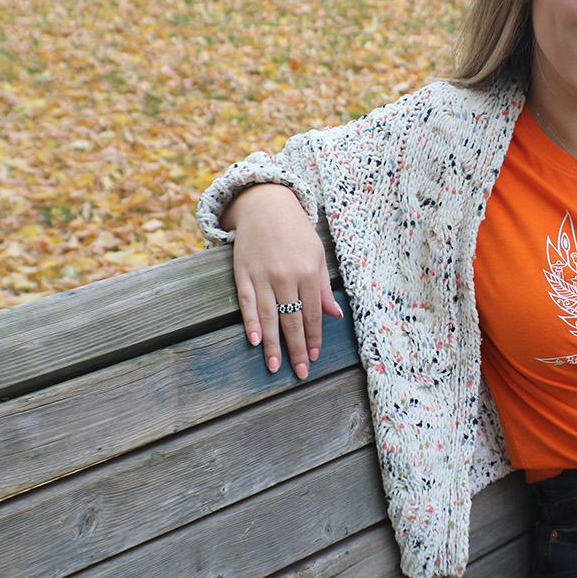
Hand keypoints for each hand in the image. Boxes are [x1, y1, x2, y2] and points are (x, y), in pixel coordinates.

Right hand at [222, 184, 342, 377]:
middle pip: (292, 320)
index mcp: (307, 272)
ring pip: (269, 316)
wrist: (266, 205)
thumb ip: (322, 287)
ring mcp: (262, 276)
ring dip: (272, 344)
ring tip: (275, 366)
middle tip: (299, 372)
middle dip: (296, 348)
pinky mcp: (242, 273)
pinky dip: (250, 322)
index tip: (314, 356)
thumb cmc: (296, 233)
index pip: (312, 313)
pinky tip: (254, 340)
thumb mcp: (317, 255)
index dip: (314, 337)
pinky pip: (247, 303)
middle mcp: (285, 276)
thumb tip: (335, 316)